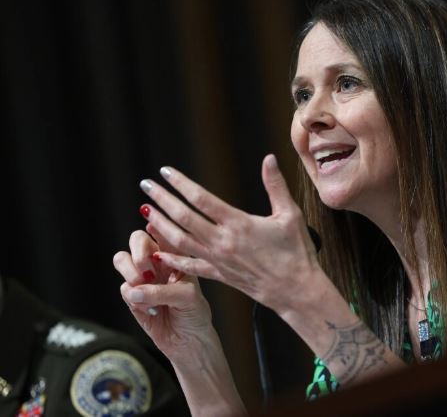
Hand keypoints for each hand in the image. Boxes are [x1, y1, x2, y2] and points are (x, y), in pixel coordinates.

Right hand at [113, 230, 214, 365]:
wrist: (188, 341)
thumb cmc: (195, 314)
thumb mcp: (188, 297)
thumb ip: (163, 290)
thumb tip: (134, 290)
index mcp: (177, 256)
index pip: (164, 232)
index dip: (156, 226)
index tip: (151, 226)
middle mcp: (158, 263)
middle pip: (136, 239)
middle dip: (138, 250)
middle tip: (147, 268)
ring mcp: (143, 278)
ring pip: (122, 259)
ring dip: (131, 272)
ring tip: (145, 286)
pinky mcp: (131, 296)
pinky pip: (123, 288)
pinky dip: (134, 298)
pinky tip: (152, 309)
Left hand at [137, 154, 321, 314]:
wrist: (296, 291)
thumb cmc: (296, 253)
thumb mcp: (290, 215)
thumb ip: (276, 185)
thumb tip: (269, 158)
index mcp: (239, 225)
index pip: (201, 199)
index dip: (181, 183)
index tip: (166, 171)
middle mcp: (223, 242)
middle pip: (183, 218)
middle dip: (162, 200)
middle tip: (146, 184)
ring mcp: (218, 261)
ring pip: (180, 241)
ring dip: (160, 225)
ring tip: (146, 210)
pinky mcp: (219, 275)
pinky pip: (189, 266)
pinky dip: (172, 258)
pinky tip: (159, 251)